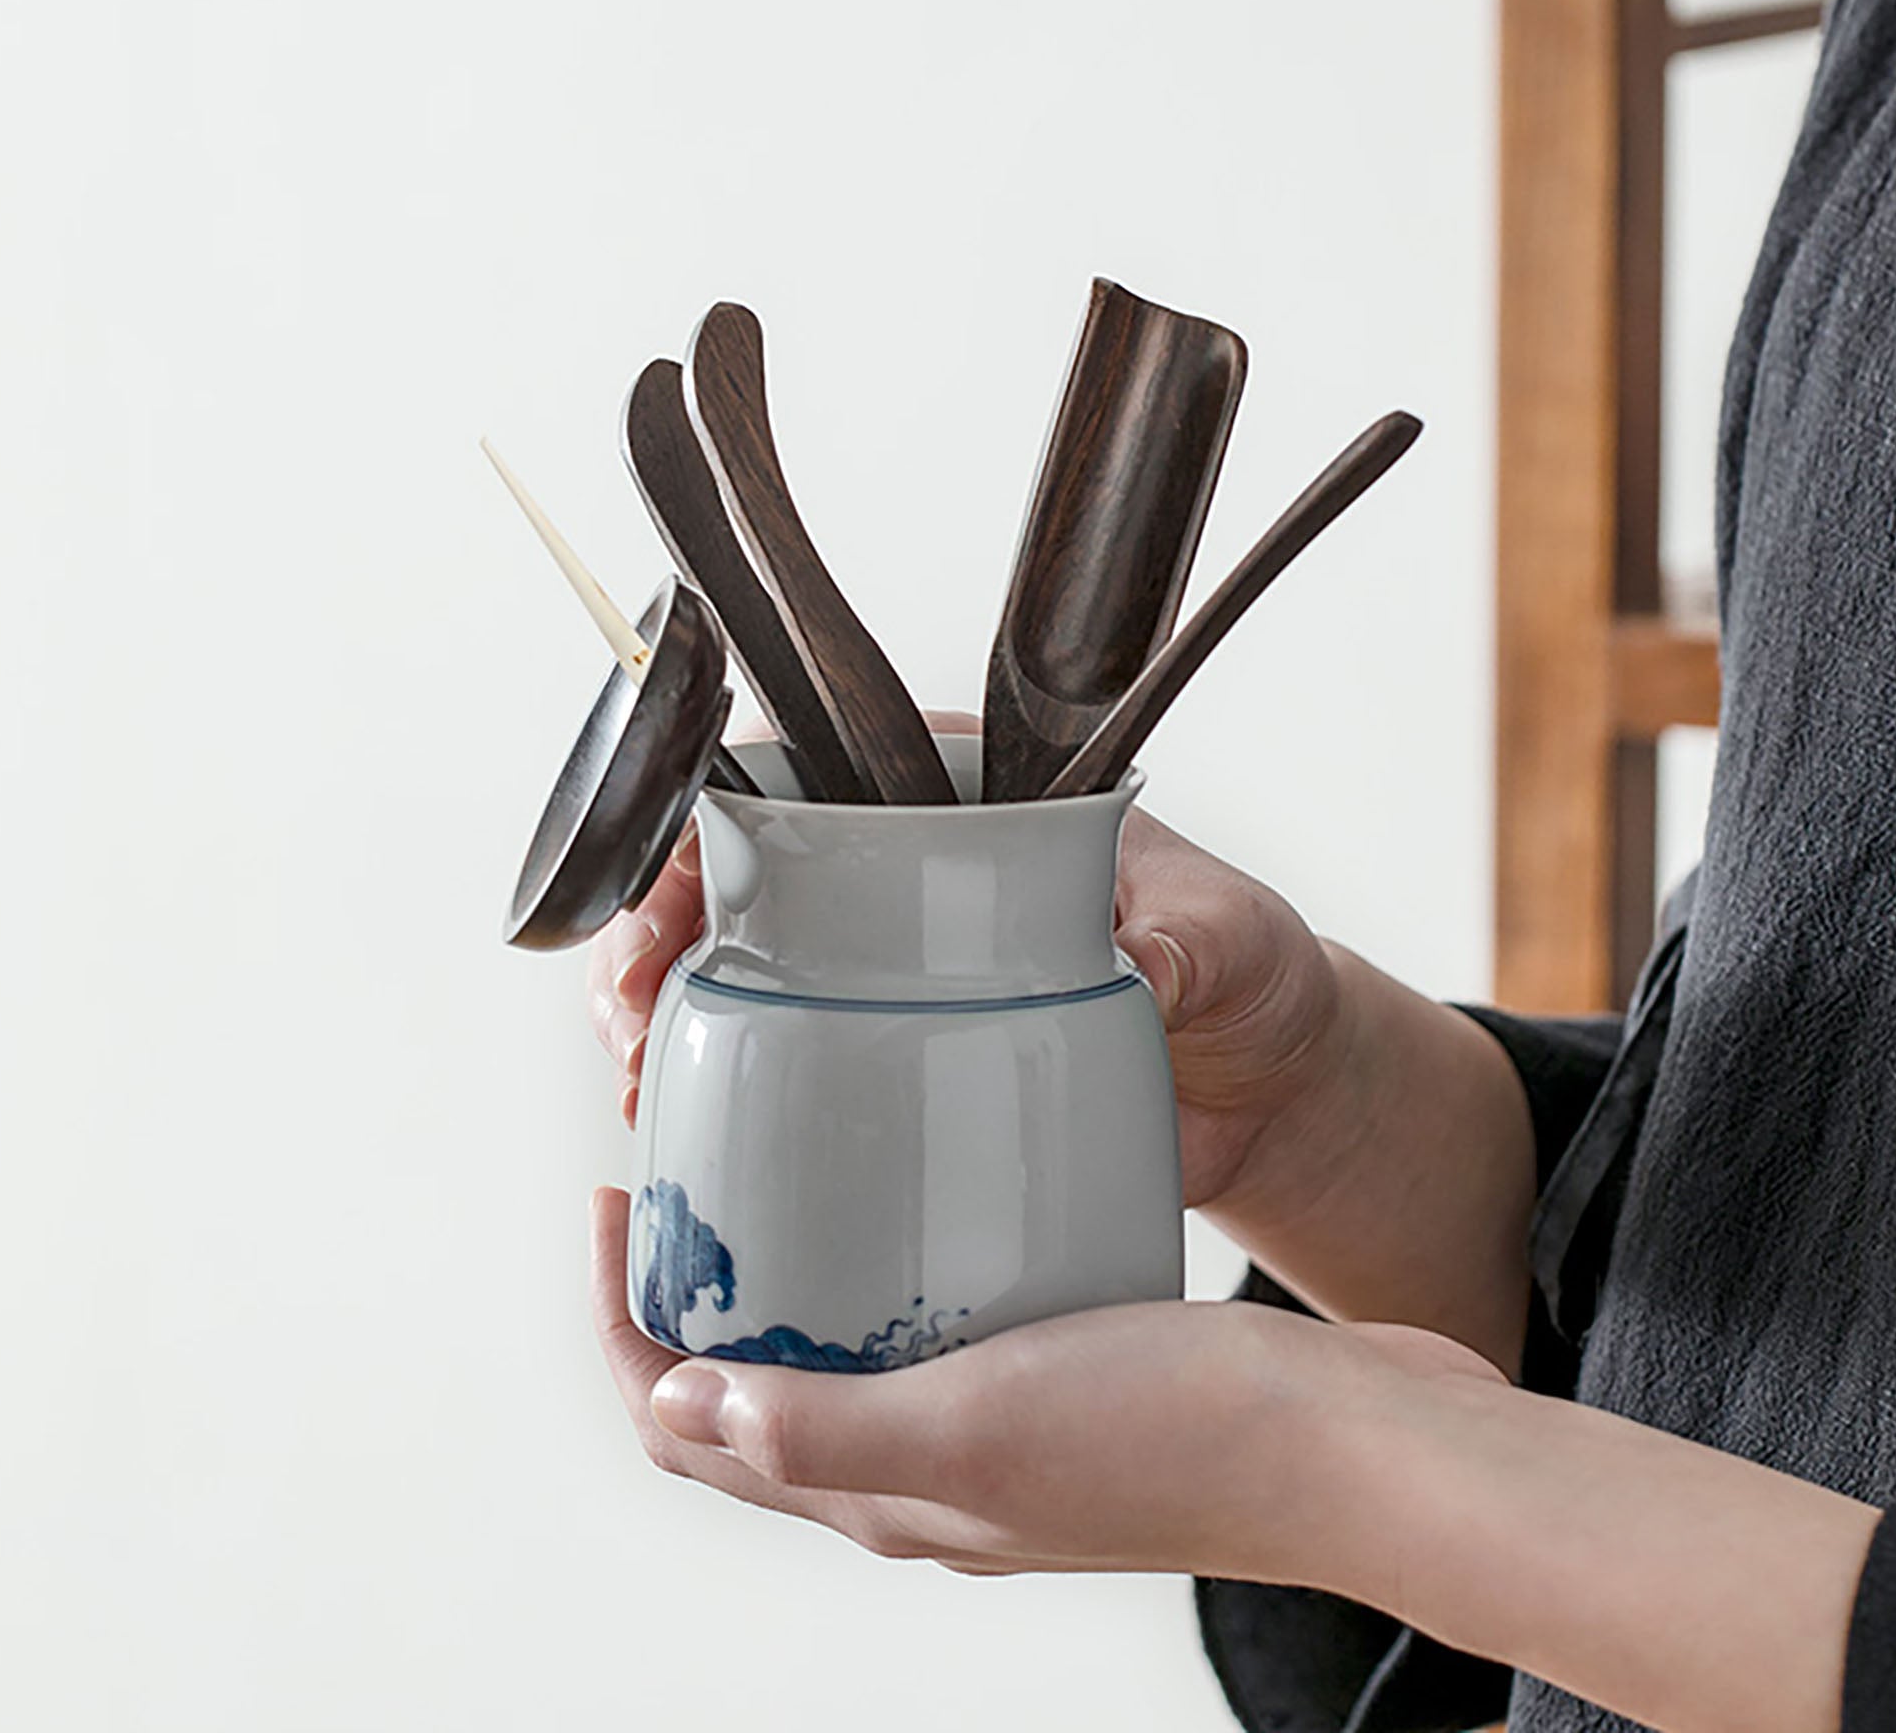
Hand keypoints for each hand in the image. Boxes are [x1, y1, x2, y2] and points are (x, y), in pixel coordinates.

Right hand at [589, 717, 1343, 1208]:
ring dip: (662, 1010)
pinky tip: (686, 1134)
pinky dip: (719, 1089)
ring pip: (732, 963)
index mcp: (966, 792)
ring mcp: (885, 965)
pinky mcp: (888, 1057)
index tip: (672, 892)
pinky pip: (777, 1060)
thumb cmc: (1249, 982)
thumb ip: (1184, 946)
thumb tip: (1135, 964)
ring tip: (638, 1079)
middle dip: (655, 926)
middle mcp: (906, 865)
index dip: (710, 811)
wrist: (1262, 1097)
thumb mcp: (1227, 944)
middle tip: (633, 1009)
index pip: (805, 763)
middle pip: (735, 867)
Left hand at [592, 1186, 1500, 1581]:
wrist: (1350, 1446)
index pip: (690, 1426)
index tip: (615, 1206)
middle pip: (747, 1399)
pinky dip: (884, 1276)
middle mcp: (923, 1477)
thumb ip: (825, 1426)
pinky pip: (928, 1335)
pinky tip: (922, 1203)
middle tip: (685, 1181)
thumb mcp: (977, 1425)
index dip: (624, 1326)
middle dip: (688, 1302)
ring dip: (781, 1288)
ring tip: (778, 1180)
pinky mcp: (1057, 1388)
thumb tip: (680, 1400)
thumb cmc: (1178, 1436)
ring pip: (836, 1366)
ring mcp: (990, 1436)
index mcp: (884, 1496)